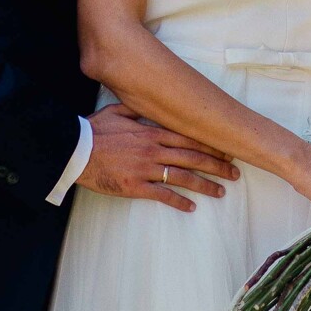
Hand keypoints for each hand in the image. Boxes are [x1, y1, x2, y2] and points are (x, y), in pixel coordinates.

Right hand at [76, 103, 238, 210]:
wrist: (75, 150)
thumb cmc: (94, 130)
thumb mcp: (116, 111)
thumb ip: (137, 109)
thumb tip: (149, 103)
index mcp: (151, 131)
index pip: (189, 138)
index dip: (210, 145)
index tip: (226, 150)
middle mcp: (154, 150)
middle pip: (192, 158)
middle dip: (217, 166)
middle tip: (235, 172)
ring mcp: (146, 169)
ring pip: (183, 178)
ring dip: (205, 185)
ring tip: (221, 191)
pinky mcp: (135, 186)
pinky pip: (162, 195)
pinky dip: (179, 202)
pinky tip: (191, 207)